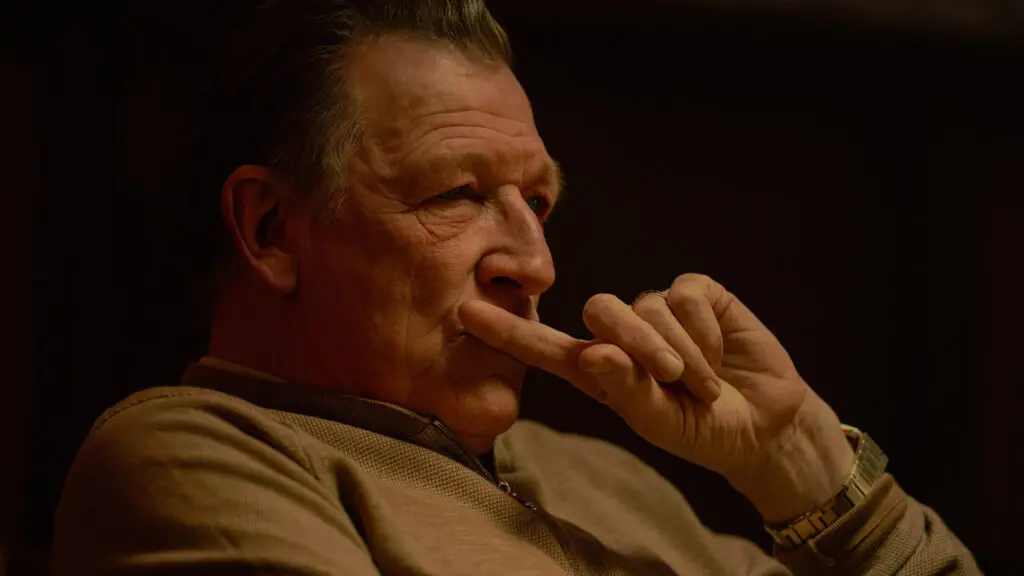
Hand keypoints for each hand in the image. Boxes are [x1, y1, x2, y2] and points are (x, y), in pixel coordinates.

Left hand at [459, 274, 854, 521]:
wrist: (765, 425)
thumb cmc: (703, 430)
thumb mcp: (663, 423)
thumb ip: (626, 392)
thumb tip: (593, 352)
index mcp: (600, 371)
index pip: (545, 346)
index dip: (507, 330)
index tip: (465, 313)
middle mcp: (622, 334)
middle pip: (603, 311)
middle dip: (641, 346)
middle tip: (675, 381)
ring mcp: (658, 310)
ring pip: (649, 306)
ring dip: (685, 350)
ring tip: (707, 382)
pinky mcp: (696, 295)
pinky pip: (687, 295)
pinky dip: (706, 330)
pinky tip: (721, 351)